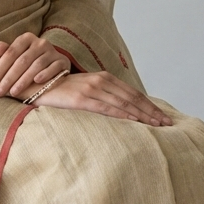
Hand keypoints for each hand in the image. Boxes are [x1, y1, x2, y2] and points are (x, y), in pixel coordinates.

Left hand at [0, 33, 70, 97]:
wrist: (54, 63)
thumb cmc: (29, 60)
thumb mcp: (18, 54)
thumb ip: (6, 51)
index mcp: (26, 38)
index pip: (10, 53)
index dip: (0, 68)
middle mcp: (40, 42)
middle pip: (22, 61)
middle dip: (9, 78)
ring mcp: (52, 51)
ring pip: (36, 66)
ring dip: (24, 80)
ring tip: (13, 92)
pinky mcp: (62, 61)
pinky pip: (53, 67)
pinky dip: (45, 74)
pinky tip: (36, 82)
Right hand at [33, 71, 172, 125]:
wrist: (37, 86)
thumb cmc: (61, 92)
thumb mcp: (85, 91)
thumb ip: (102, 96)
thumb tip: (121, 111)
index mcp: (104, 78)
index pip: (132, 93)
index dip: (149, 105)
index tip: (163, 117)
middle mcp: (101, 81)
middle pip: (132, 98)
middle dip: (151, 111)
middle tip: (167, 124)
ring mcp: (91, 89)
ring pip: (123, 103)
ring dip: (142, 115)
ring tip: (156, 126)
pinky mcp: (80, 99)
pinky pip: (106, 108)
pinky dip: (122, 115)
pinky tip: (134, 122)